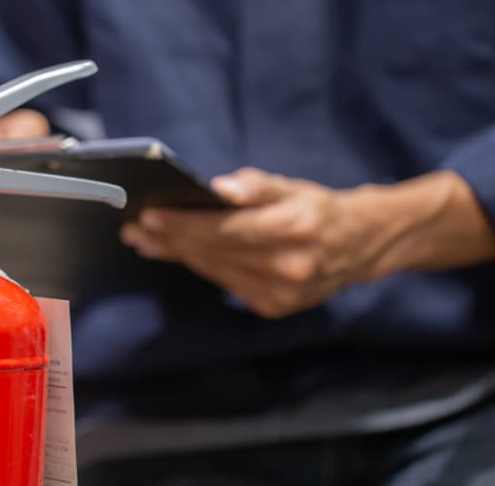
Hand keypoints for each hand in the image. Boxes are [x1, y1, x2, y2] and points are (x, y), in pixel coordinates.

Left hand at [120, 168, 494, 318]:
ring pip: (215, 271)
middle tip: (134, 228)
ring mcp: (280, 295)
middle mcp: (288, 268)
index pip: (226, 229)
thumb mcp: (293, 186)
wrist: (360, 247)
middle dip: (171, 239)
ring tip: (146, 240)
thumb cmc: (319, 208)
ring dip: (178, 255)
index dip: (185, 224)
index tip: (149, 216)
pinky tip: (178, 253)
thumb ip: (257, 187)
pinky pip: (225, 283)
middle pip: (215, 252)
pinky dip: (202, 266)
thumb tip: (220, 190)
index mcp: (295, 229)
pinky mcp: (272, 309)